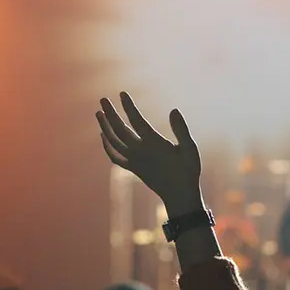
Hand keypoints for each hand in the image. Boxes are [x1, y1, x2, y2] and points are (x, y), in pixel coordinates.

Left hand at [98, 92, 202, 216]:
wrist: (179, 196)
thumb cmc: (187, 171)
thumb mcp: (190, 149)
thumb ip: (182, 130)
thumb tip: (173, 110)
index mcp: (154, 145)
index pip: (137, 121)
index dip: (128, 107)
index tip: (122, 94)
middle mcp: (140, 152)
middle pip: (119, 130)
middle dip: (110, 113)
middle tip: (102, 99)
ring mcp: (134, 161)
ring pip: (113, 142)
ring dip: (104, 127)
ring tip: (98, 113)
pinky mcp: (132, 169)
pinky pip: (114, 157)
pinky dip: (106, 146)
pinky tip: (102, 136)